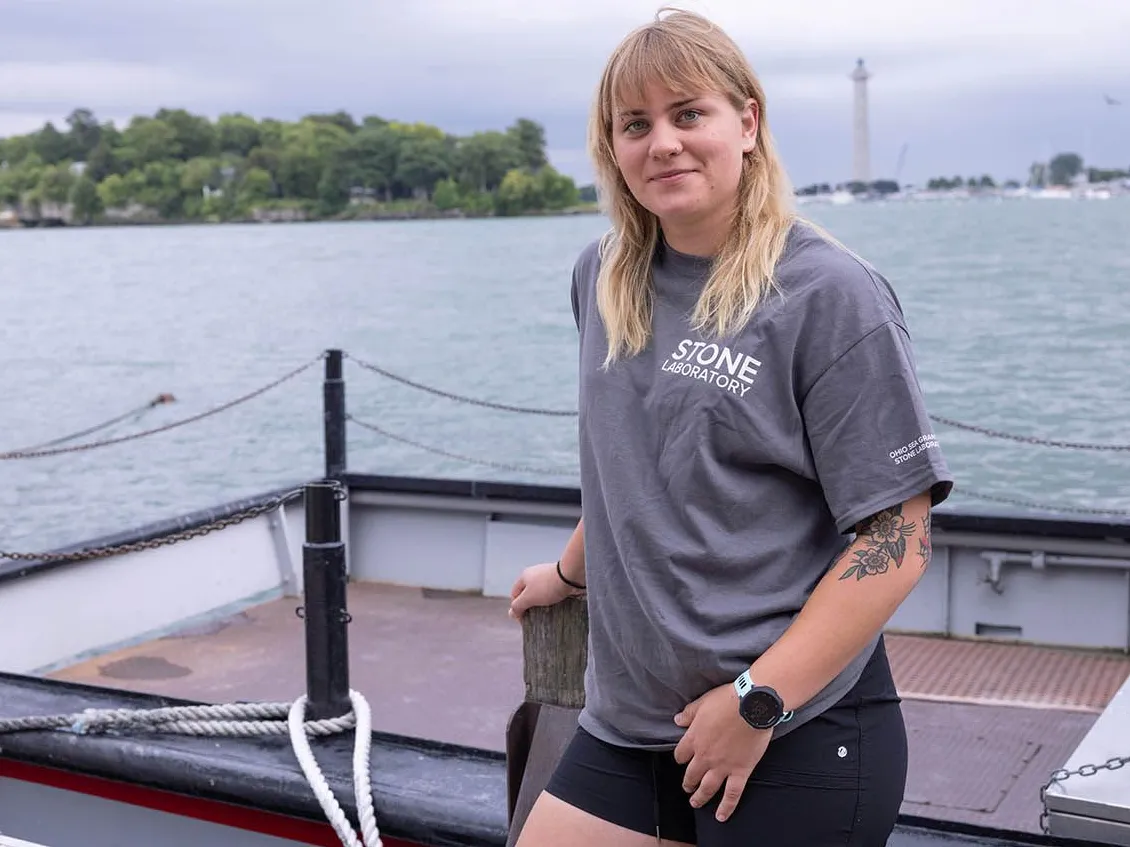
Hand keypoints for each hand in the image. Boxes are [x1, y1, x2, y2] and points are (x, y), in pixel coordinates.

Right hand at [508, 562, 579, 620]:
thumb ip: (518, 606)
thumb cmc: (548, 585)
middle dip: (530, 606)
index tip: (523, 620)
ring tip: (547, 612)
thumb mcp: (528, 598)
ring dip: (542, 604)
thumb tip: (512, 613)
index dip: (517, 608)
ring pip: (541, 594)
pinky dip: (553, 600)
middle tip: (535, 617)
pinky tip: (556, 605)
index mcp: (524, 576)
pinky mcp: (559, 580)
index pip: (515, 594)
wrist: (571, 575)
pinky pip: (553, 593)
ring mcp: (547, 577)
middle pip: (528, 594)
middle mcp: (535, 575)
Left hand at [673, 683, 771, 821]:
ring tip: (695, 803)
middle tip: (687, 787)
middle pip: (691, 774)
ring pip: (707, 787)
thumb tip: (677, 720)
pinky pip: (732, 794)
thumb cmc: (728, 700)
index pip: (680, 754)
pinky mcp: (740, 771)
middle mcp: (705, 756)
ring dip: (700, 797)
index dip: (680, 758)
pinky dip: (726, 807)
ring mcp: (722, 766)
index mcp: (694, 738)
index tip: (682, 760)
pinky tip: (721, 817)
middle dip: (687, 782)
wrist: (752, 705)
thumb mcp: (702, 702)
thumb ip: (688, 714)